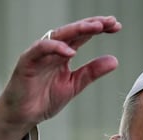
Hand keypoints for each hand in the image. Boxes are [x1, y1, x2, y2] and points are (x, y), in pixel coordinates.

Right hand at [0, 16, 121, 139]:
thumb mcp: (75, 85)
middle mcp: (52, 50)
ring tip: (97, 27)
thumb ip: (92, 72)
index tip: (117, 27)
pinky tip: (71, 51)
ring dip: (78, 29)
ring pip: (59, 36)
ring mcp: (40, 55)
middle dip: (93, 24)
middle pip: (74, 31)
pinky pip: (40, 49)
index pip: (83, 36)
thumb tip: (115, 60)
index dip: (99, 29)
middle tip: (111, 22)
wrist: (24, 115)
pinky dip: (55, 48)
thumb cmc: (45, 98)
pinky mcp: (27, 62)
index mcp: (64, 54)